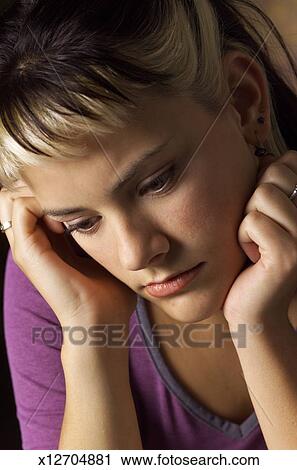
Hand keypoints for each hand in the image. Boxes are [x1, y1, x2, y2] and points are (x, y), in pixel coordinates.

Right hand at [0, 183, 136, 328]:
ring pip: (12, 195)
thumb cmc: (108, 292)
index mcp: (45, 241)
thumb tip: (105, 204)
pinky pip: (20, 207)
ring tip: (67, 207)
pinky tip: (66, 220)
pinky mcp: (27, 252)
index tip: (79, 197)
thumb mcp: (100, 251)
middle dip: (40, 183)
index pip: (31, 197)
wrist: (101, 322)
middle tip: (69, 196)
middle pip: (16, 192)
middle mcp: (30, 242)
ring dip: (40, 192)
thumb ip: (94, 229)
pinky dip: (42, 202)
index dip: (50, 187)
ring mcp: (25, 247)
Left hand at [221, 150, 296, 324]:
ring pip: (263, 195)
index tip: (264, 212)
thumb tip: (263, 157)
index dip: (266, 178)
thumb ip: (267, 190)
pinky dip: (243, 237)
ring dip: (247, 220)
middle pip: (274, 173)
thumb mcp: (261, 219)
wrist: (253, 310)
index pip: (290, 161)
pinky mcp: (289, 254)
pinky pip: (253, 221)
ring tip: (255, 243)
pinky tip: (253, 257)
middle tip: (257, 230)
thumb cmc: (251, 261)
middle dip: (254, 199)